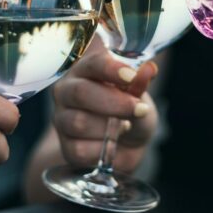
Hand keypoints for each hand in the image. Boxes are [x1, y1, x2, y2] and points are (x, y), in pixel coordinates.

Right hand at [50, 38, 158, 172]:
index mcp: (85, 70)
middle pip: (80, 92)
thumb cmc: (130, 112)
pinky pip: (81, 149)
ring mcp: (62, 119)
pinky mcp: (66, 146)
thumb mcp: (140, 97)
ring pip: (79, 123)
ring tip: (125, 127)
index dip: (111, 69)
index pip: (92, 63)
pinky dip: (104, 149)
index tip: (131, 76)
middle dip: (113, 102)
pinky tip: (113, 144)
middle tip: (138, 109)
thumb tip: (149, 69)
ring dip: (109, 128)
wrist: (128, 145)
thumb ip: (141, 84)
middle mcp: (67, 91)